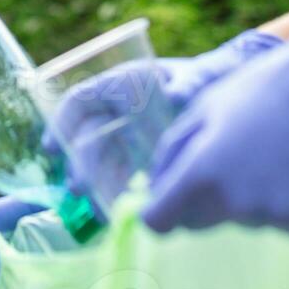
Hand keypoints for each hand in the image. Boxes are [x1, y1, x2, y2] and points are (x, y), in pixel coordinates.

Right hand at [40, 29, 282, 194]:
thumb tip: (174, 95)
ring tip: (98, 209)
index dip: (62, 121)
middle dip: (80, 163)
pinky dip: (117, 193)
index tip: (52, 146)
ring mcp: (130, 137)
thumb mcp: (203, 77)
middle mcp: (119, 112)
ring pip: (101, 161)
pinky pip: (121, 176)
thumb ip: (190, 84)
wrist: (236, 100)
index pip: (81, 99)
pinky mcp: (142, 160)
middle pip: (88, 137)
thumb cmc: (214, 78)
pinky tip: (119, 212)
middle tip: (80, 189)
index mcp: (124, 84)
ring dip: (95, 184)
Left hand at [142, 0, 288, 234]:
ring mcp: (279, 217)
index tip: (168, 199)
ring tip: (281, 151)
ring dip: (254, 196)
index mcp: (203, 172)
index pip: (161, 221)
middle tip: (235, 157)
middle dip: (205, 198)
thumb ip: (173, 151)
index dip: (161, 209)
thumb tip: (154, 187)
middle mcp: (237, 204)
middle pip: (201, 222)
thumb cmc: (270, 85)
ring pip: (249, 219)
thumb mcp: (208, 104)